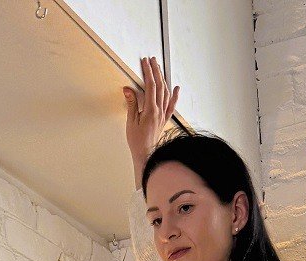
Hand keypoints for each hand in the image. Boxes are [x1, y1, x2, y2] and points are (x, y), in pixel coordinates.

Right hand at [123, 55, 179, 178]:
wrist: (146, 155)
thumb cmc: (138, 141)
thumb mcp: (131, 121)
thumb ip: (132, 104)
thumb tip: (129, 89)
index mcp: (151, 110)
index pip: (150, 86)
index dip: (148, 72)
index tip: (145, 62)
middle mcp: (159, 111)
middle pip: (159, 86)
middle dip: (156, 71)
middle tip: (152, 60)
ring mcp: (163, 115)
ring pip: (166, 93)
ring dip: (163, 79)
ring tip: (159, 69)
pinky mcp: (164, 120)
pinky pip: (171, 106)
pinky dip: (174, 96)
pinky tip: (176, 88)